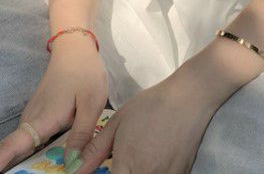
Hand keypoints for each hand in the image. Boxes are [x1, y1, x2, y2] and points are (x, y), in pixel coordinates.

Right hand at [0, 32, 108, 173]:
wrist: (75, 47)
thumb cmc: (84, 72)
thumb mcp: (92, 103)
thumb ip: (82, 135)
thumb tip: (70, 165)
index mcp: (42, 119)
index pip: (10, 148)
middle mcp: (31, 120)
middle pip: (12, 153)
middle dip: (8, 171)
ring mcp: (32, 115)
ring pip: (21, 147)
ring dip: (21, 164)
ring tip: (35, 173)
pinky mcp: (38, 113)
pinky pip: (29, 139)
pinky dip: (30, 154)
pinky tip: (44, 164)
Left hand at [69, 67, 224, 173]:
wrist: (189, 97)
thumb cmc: (151, 105)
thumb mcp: (118, 123)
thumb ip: (95, 151)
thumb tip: (74, 170)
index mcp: (127, 165)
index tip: (105, 172)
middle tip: (120, 165)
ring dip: (136, 172)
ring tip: (139, 157)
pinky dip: (154, 171)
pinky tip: (154, 158)